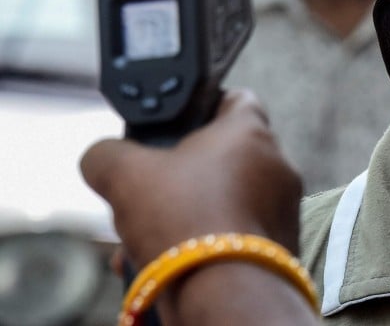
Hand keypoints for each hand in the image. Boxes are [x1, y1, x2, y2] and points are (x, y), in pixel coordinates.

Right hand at [81, 89, 302, 266]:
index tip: (174, 124)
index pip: (234, 98)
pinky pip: (235, 236)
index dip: (201, 105)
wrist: (227, 293)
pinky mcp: (282, 246)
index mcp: (251, 131)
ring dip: (183, 217)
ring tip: (141, 242)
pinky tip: (164, 265)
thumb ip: (108, 154)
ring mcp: (283, 208)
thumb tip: (103, 157)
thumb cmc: (185, 219)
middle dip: (179, 178)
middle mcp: (277, 164)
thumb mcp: (124, 175)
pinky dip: (203, 245)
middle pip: (221, 158)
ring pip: (224, 202)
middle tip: (146, 194)